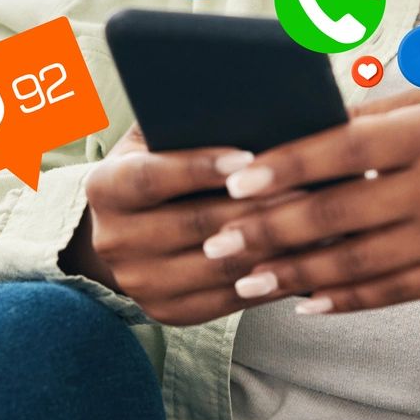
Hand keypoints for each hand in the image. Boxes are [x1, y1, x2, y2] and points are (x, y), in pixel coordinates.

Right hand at [64, 124, 299, 326]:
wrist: (124, 233)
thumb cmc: (154, 169)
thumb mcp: (152, 140)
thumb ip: (181, 125)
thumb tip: (242, 105)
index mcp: (104, 188)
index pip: (151, 178)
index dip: (199, 167)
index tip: (248, 157)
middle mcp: (113, 241)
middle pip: (194, 225)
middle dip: (254, 207)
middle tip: (306, 188)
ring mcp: (139, 283)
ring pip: (218, 267)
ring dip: (272, 247)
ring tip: (315, 223)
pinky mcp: (168, 313)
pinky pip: (229, 301)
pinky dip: (270, 280)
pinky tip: (303, 259)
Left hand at [201, 89, 419, 314]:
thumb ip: (372, 116)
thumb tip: (299, 127)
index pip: (341, 151)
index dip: (285, 168)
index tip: (236, 180)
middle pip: (337, 215)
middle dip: (269, 231)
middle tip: (217, 241)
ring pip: (356, 264)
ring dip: (293, 275)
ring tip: (245, 281)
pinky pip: (390, 293)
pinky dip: (344, 299)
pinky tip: (304, 301)